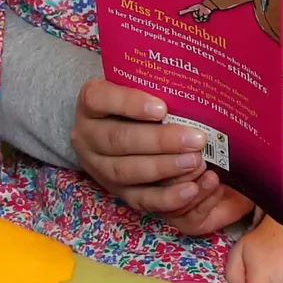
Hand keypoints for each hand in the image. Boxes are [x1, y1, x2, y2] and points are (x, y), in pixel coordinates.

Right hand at [70, 78, 233, 229]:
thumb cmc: (136, 100)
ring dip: (164, 168)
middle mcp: (87, 136)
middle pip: (118, 140)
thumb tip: (193, 83)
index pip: (99, 98)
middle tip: (196, 139)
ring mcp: (98, 167)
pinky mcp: (116, 191)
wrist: (116, 126)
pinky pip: (139, 199)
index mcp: (90, 102)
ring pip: (126, 172)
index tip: (162, 108)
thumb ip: (154, 85)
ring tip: (195, 162)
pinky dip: (167, 197)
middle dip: (160, 141)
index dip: (130, 104)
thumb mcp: (136, 85)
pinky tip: (191, 190)